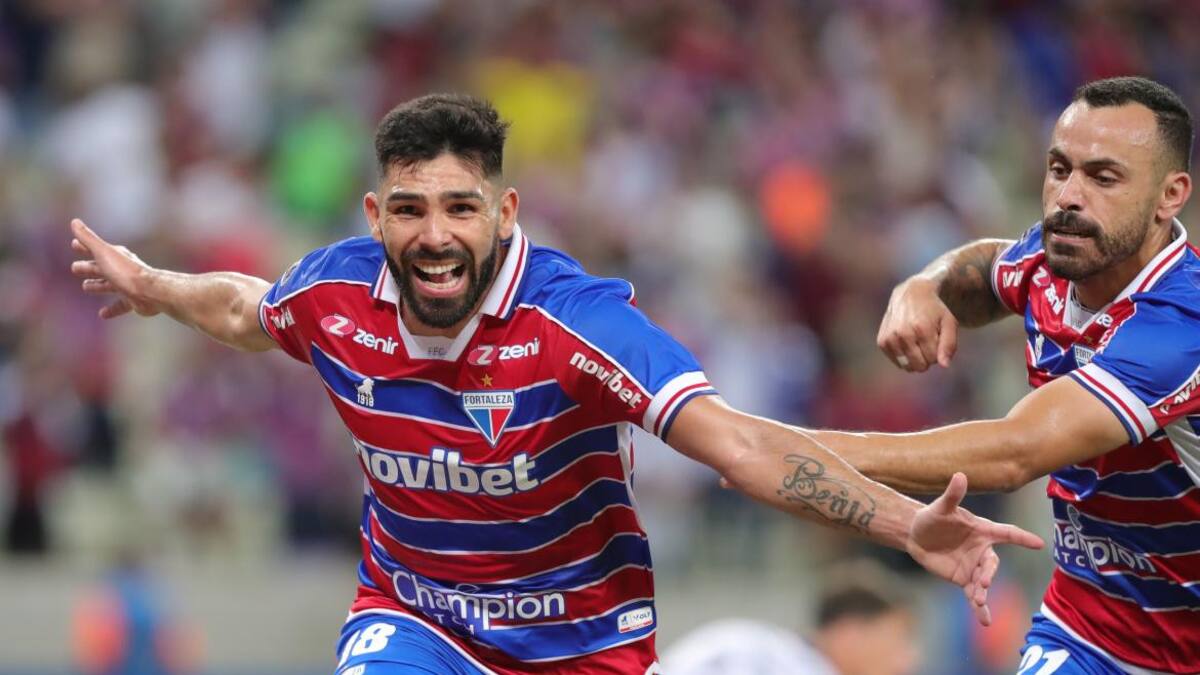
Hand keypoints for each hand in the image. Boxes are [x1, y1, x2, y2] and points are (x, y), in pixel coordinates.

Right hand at [69, 218, 160, 318]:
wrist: (150, 292)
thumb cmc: (125, 272)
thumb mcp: (103, 253)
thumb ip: (88, 239)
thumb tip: (74, 222)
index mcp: (115, 256)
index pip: (96, 249)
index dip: (84, 246)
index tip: (74, 244)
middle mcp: (122, 269)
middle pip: (101, 268)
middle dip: (89, 267)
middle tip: (75, 268)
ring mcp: (128, 285)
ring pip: (109, 285)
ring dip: (98, 285)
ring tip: (86, 287)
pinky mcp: (134, 301)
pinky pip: (120, 305)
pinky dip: (112, 309)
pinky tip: (103, 314)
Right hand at [877, 277, 957, 371]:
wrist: (910, 294)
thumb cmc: (934, 310)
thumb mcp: (948, 322)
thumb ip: (949, 344)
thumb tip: (944, 366)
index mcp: (922, 329)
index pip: (934, 359)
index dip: (938, 351)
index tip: (936, 338)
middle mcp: (903, 334)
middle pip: (920, 365)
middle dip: (927, 357)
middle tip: (926, 341)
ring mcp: (890, 338)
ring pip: (907, 366)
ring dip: (915, 358)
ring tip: (917, 342)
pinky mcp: (882, 341)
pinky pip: (897, 362)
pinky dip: (904, 357)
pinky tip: (907, 343)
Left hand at [906, 472, 1043, 625]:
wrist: (917, 535)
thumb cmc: (932, 517)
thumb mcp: (940, 507)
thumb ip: (953, 495)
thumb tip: (960, 475)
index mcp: (983, 530)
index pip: (1007, 533)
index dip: (1022, 538)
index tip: (1039, 544)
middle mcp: (983, 550)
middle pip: (993, 563)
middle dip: (989, 573)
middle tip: (984, 583)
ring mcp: (975, 567)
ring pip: (984, 581)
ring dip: (983, 592)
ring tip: (978, 600)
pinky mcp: (964, 580)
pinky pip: (975, 595)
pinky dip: (980, 608)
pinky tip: (985, 621)